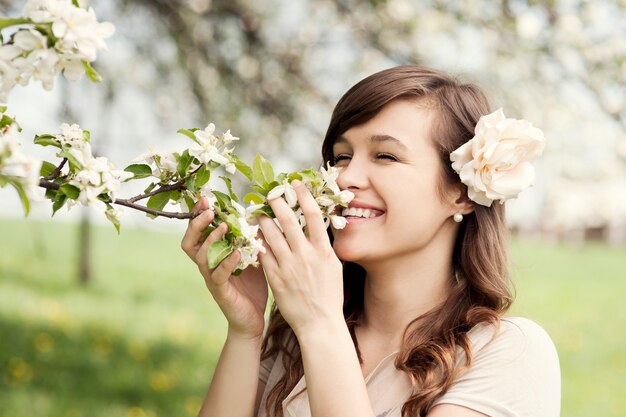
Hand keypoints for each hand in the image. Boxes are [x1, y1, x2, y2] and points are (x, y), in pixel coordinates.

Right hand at [181, 198, 267, 339]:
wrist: (253, 319)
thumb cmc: (252, 286)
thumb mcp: (252, 257)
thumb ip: (250, 238)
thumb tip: (258, 214)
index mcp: (213, 254)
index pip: (198, 231)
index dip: (198, 215)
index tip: (205, 198)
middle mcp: (207, 265)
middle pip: (189, 242)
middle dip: (196, 224)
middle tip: (208, 211)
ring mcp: (211, 278)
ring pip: (201, 257)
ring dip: (212, 240)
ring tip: (223, 227)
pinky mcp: (220, 292)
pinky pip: (218, 275)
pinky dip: (226, 263)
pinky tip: (237, 254)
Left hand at [258, 180, 343, 335]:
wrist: (319, 323)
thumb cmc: (329, 295)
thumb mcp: (333, 266)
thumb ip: (324, 246)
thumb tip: (318, 226)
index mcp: (323, 251)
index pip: (312, 215)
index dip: (303, 196)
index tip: (295, 183)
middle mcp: (305, 255)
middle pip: (288, 220)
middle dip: (277, 202)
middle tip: (269, 193)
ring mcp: (288, 266)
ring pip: (270, 235)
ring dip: (262, 220)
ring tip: (257, 212)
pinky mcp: (275, 278)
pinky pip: (263, 254)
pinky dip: (257, 242)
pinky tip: (253, 235)